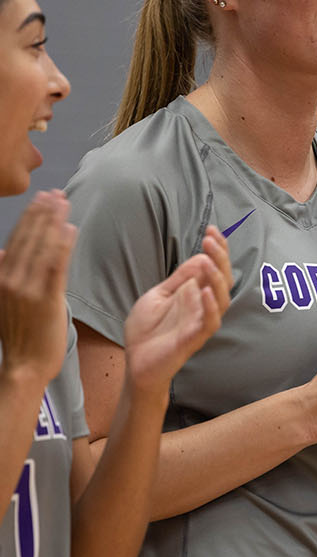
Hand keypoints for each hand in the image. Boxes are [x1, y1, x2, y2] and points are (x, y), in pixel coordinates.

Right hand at [0, 191, 75, 384]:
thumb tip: (1, 252)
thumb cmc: (19, 333)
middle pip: (28, 239)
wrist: (24, 364)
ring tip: (64, 202)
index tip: (40, 198)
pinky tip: (69, 228)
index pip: (15, 240)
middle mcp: (10, 280)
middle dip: (42, 213)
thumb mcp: (2, 300)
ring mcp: (27, 289)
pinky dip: (62, 245)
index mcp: (0, 278)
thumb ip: (4, 275)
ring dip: (53, 222)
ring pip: (41, 247)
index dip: (29, 217)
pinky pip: (55, 266)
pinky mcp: (46, 299)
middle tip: (56, 192)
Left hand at [121, 225, 231, 396]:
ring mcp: (200, 321)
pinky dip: (210, 306)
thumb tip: (200, 257)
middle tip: (211, 239)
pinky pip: (210, 322)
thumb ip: (179, 280)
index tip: (211, 230)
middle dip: (220, 257)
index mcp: (194, 293)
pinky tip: (205, 291)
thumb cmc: (147, 331)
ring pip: (222, 298)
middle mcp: (202, 305)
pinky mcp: (194, 338)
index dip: (217, 250)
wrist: (136, 363)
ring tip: (208, 261)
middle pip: (222, 279)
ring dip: (217, 278)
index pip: (213, 268)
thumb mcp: (158, 296)